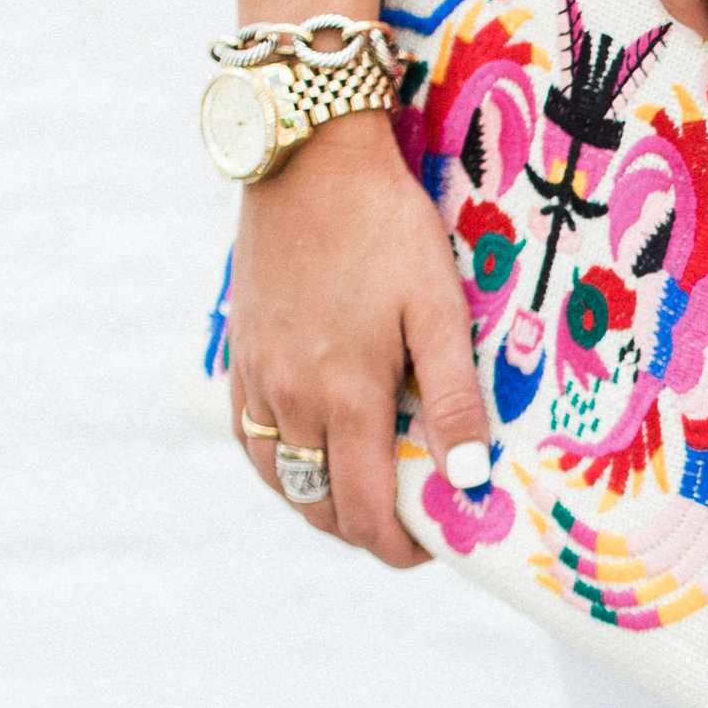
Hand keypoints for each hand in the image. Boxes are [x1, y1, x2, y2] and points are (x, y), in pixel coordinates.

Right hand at [227, 113, 488, 566]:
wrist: (307, 159)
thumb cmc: (387, 229)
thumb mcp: (438, 309)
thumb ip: (453, 400)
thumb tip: (469, 482)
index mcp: (345, 396)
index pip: (365, 511)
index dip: (397, 548)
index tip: (427, 549)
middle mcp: (291, 399)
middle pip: (317, 505)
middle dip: (360, 531)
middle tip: (403, 524)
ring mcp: (256, 377)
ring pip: (277, 477)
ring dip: (316, 502)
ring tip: (360, 497)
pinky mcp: (237, 353)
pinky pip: (249, 437)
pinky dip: (278, 464)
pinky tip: (309, 454)